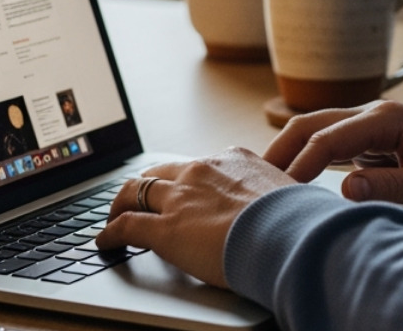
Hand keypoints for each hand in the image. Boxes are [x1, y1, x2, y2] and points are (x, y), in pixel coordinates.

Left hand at [95, 147, 295, 287]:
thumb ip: (272, 196)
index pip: (197, 166)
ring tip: (113, 217)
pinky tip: (105, 242)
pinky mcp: (165, 229)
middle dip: (145, 185)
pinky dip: (110, 234)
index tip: (181, 190)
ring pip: (135, 192)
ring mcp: (180, 198)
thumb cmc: (297, 220)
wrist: (289, 234)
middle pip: (159, 172)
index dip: (183, 180)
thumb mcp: (287, 194)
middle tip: (137, 199)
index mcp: (232, 160)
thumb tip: (283, 208)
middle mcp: (201, 171)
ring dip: (121, 204)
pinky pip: (126, 226)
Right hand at [263, 100, 402, 212]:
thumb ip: (390, 186)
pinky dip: (310, 156)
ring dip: (291, 150)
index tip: (278, 193)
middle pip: (313, 123)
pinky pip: (335, 143)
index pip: (328, 138)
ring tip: (263, 180)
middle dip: (280, 148)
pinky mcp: (376, 137)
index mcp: (388, 118)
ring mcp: (374, 123)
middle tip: (253, 181)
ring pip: (319, 129)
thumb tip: (343, 189)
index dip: (299, 165)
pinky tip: (295, 177)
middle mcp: (376, 112)